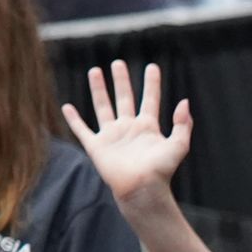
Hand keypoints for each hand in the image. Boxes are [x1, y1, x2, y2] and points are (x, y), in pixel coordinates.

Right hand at [60, 61, 191, 207]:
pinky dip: (73, 119)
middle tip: (118, 63)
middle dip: (121, 80)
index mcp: (148, 126)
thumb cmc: (161, 170)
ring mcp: (111, 135)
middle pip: (124, 98)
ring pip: (102, 107)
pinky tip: (67, 107)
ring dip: (98, 89)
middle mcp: (128, 127)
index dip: (151, 83)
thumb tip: (184, 101)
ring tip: (94, 71)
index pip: (150, 99)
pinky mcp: (96, 146)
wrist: (141, 189)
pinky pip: (82, 129)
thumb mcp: (178, 145)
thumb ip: (182, 124)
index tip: (152, 67)